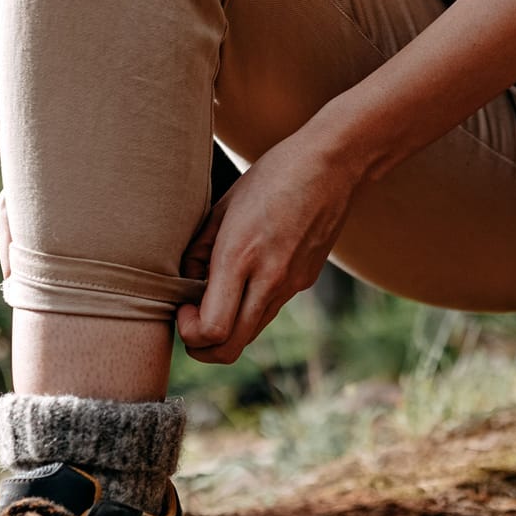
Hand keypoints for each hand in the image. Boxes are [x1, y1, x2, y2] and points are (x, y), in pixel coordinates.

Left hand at [176, 126, 361, 363]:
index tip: (183, 308)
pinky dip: (249, 308)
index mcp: (240, 257)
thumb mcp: (222, 207)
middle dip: (202, 348)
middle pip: (230, 349)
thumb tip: (187, 284)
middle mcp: (268, 279)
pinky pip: (269, 310)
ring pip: (251, 334)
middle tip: (192, 320)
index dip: (189, 332)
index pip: (212, 329)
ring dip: (227, 330)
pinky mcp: (304, 282)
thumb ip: (198, 251)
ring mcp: (291, 285)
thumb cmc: (271, 176)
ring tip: (215, 297)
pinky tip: (246, 277)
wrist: (332, 166)